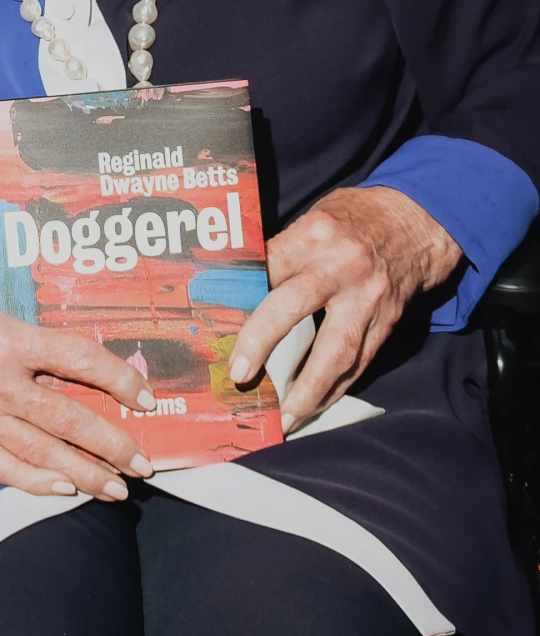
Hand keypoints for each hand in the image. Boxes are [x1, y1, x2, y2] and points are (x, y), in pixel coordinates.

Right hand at [0, 272, 155, 498]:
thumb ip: (25, 335)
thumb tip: (70, 360)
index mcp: (7, 339)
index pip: (80, 361)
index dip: (120, 381)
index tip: (145, 397)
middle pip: (70, 420)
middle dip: (113, 446)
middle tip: (144, 462)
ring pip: (42, 454)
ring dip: (85, 475)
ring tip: (116, 489)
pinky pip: (2, 468)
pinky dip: (35, 482)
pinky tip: (62, 490)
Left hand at [228, 186, 461, 431]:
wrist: (418, 222)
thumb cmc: (352, 220)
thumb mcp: (314, 219)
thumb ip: (282, 252)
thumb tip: (238, 289)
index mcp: (315, 234)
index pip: (267, 268)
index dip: (241, 296)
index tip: (217, 323)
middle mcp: (341, 266)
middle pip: (293, 307)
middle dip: (262, 342)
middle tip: (240, 374)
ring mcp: (368, 297)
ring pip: (335, 350)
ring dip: (308, 389)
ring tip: (285, 417)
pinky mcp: (388, 321)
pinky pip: (361, 362)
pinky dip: (337, 387)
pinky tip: (316, 405)